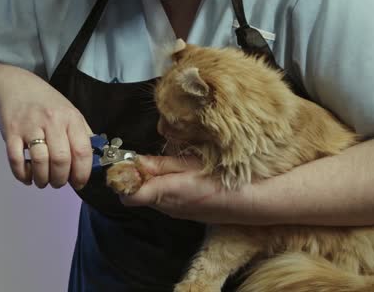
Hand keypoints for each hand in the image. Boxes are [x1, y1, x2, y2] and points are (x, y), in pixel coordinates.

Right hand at [0, 66, 93, 189]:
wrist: (14, 86)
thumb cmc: (45, 103)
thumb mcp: (69, 111)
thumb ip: (82, 134)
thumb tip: (93, 161)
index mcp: (71, 117)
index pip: (82, 151)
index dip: (82, 173)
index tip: (79, 182)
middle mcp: (52, 121)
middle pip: (61, 160)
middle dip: (61, 180)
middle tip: (58, 183)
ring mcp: (30, 126)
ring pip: (40, 162)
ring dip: (42, 180)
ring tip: (43, 181)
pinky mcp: (11, 132)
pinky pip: (16, 160)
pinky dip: (22, 174)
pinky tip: (27, 176)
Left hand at [120, 155, 254, 223]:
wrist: (250, 203)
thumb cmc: (222, 180)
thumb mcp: (190, 165)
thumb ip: (160, 165)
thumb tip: (135, 162)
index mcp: (164, 194)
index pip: (128, 194)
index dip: (124, 179)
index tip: (127, 163)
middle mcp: (166, 207)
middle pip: (138, 193)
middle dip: (138, 176)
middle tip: (150, 159)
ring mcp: (175, 212)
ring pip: (151, 196)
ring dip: (153, 181)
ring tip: (171, 166)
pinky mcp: (184, 213)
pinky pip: (165, 200)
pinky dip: (166, 187)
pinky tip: (183, 177)